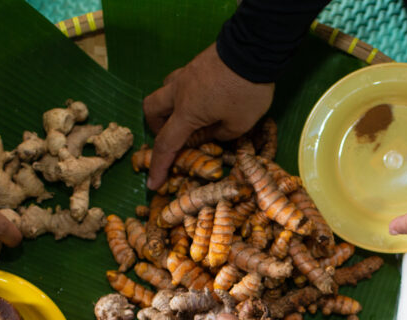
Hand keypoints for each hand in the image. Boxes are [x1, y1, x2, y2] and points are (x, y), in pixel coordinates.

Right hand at [142, 43, 273, 189]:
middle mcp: (179, 92)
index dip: (159, 167)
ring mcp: (186, 74)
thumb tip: (211, 134)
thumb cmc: (247, 90)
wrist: (254, 48)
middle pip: (152, 110)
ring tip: (191, 118)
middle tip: (176, 138)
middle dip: (157, 127)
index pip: (166, 144)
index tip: (152, 184)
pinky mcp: (196, 64)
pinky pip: (181, 81)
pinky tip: (206, 99)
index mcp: (187, 112)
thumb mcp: (240, 124)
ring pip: (164, 91)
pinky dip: (186, 95)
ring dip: (170, 108)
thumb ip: (222, 135)